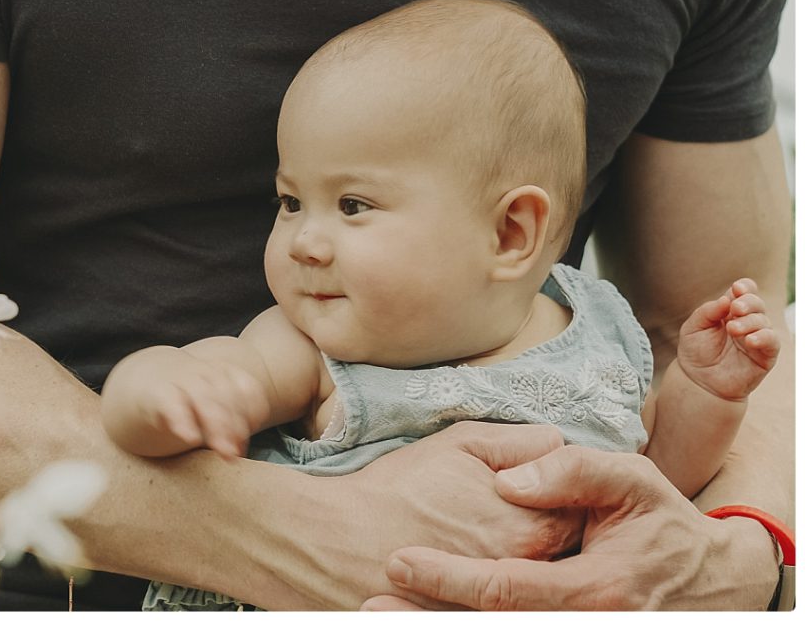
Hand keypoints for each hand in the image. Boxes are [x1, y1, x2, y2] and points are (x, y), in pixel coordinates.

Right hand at [107, 346, 269, 457]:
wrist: (140, 381)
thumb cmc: (185, 401)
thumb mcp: (210, 408)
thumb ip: (227, 427)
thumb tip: (237, 452)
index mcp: (223, 373)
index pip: (247, 388)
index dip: (253, 411)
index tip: (251, 432)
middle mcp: (205, 373)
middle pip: (226, 395)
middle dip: (235, 425)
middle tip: (236, 453)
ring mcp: (181, 380)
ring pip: (204, 399)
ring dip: (217, 427)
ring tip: (224, 452)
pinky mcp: (157, 393)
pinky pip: (172, 404)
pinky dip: (183, 420)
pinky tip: (190, 437)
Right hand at [299, 422, 582, 608]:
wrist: (332, 541)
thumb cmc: (395, 489)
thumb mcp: (459, 443)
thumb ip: (520, 442)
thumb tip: (558, 444)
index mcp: (529, 529)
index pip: (581, 519)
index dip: (570, 502)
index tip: (555, 495)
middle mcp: (522, 575)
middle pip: (566, 561)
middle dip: (555, 540)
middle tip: (524, 521)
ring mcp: (491, 608)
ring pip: (536, 594)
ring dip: (533, 571)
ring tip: (496, 543)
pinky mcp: (460, 619)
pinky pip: (497, 609)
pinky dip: (497, 596)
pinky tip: (475, 574)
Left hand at [360, 445, 779, 609]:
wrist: (711, 584)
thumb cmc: (663, 524)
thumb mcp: (631, 482)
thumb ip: (572, 472)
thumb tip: (510, 478)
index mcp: (593, 591)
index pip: (503, 589)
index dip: (447, 577)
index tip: (398, 559)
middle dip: (425, 619)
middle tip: (365, 606)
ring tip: (378, 616)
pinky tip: (431, 615)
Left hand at [677, 278, 779, 399]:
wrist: (699, 381)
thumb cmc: (695, 352)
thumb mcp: (693, 328)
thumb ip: (707, 312)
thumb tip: (726, 299)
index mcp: (730, 311)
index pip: (745, 292)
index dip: (745, 288)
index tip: (736, 289)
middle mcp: (747, 322)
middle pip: (757, 304)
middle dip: (748, 303)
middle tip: (735, 309)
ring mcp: (757, 338)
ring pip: (764, 322)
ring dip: (750, 322)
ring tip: (733, 330)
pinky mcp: (765, 356)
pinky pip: (772, 342)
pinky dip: (764, 338)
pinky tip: (750, 340)